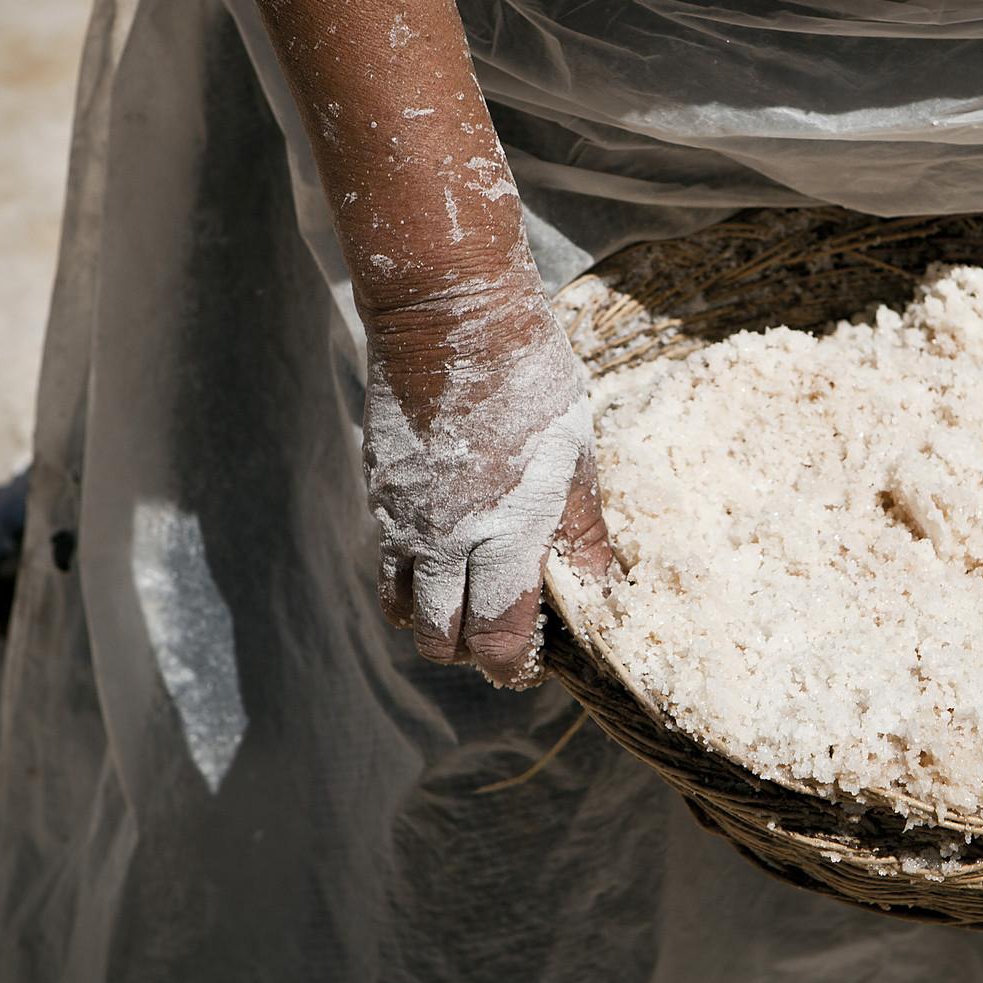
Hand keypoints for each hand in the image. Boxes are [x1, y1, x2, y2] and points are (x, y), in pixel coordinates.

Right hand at [362, 273, 612, 687]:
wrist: (447, 316)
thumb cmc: (528, 378)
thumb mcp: (573, 454)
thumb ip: (581, 530)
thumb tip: (601, 587)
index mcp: (508, 533)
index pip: (499, 639)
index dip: (513, 666)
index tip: (530, 664)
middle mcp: (449, 540)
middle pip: (443, 640)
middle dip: (471, 651)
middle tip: (501, 634)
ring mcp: (406, 519)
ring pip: (405, 611)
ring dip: (434, 620)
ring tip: (468, 599)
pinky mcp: (381, 494)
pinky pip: (388, 563)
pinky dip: (411, 578)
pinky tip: (444, 552)